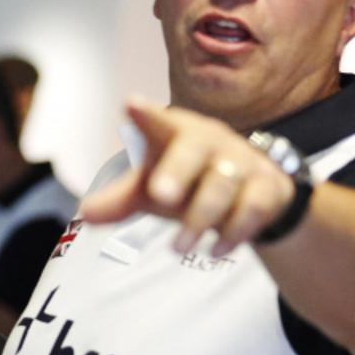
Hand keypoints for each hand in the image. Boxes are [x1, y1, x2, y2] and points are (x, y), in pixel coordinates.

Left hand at [80, 99, 295, 255]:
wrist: (251, 193)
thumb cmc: (189, 181)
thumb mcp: (152, 191)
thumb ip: (121, 201)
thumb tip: (87, 213)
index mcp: (175, 134)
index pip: (158, 122)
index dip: (145, 115)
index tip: (129, 104)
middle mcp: (209, 141)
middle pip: (194, 150)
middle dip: (177, 171)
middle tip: (159, 195)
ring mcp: (242, 160)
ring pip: (223, 184)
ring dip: (199, 218)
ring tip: (177, 248)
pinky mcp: (268, 185)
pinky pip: (253, 207)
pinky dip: (234, 231)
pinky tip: (215, 250)